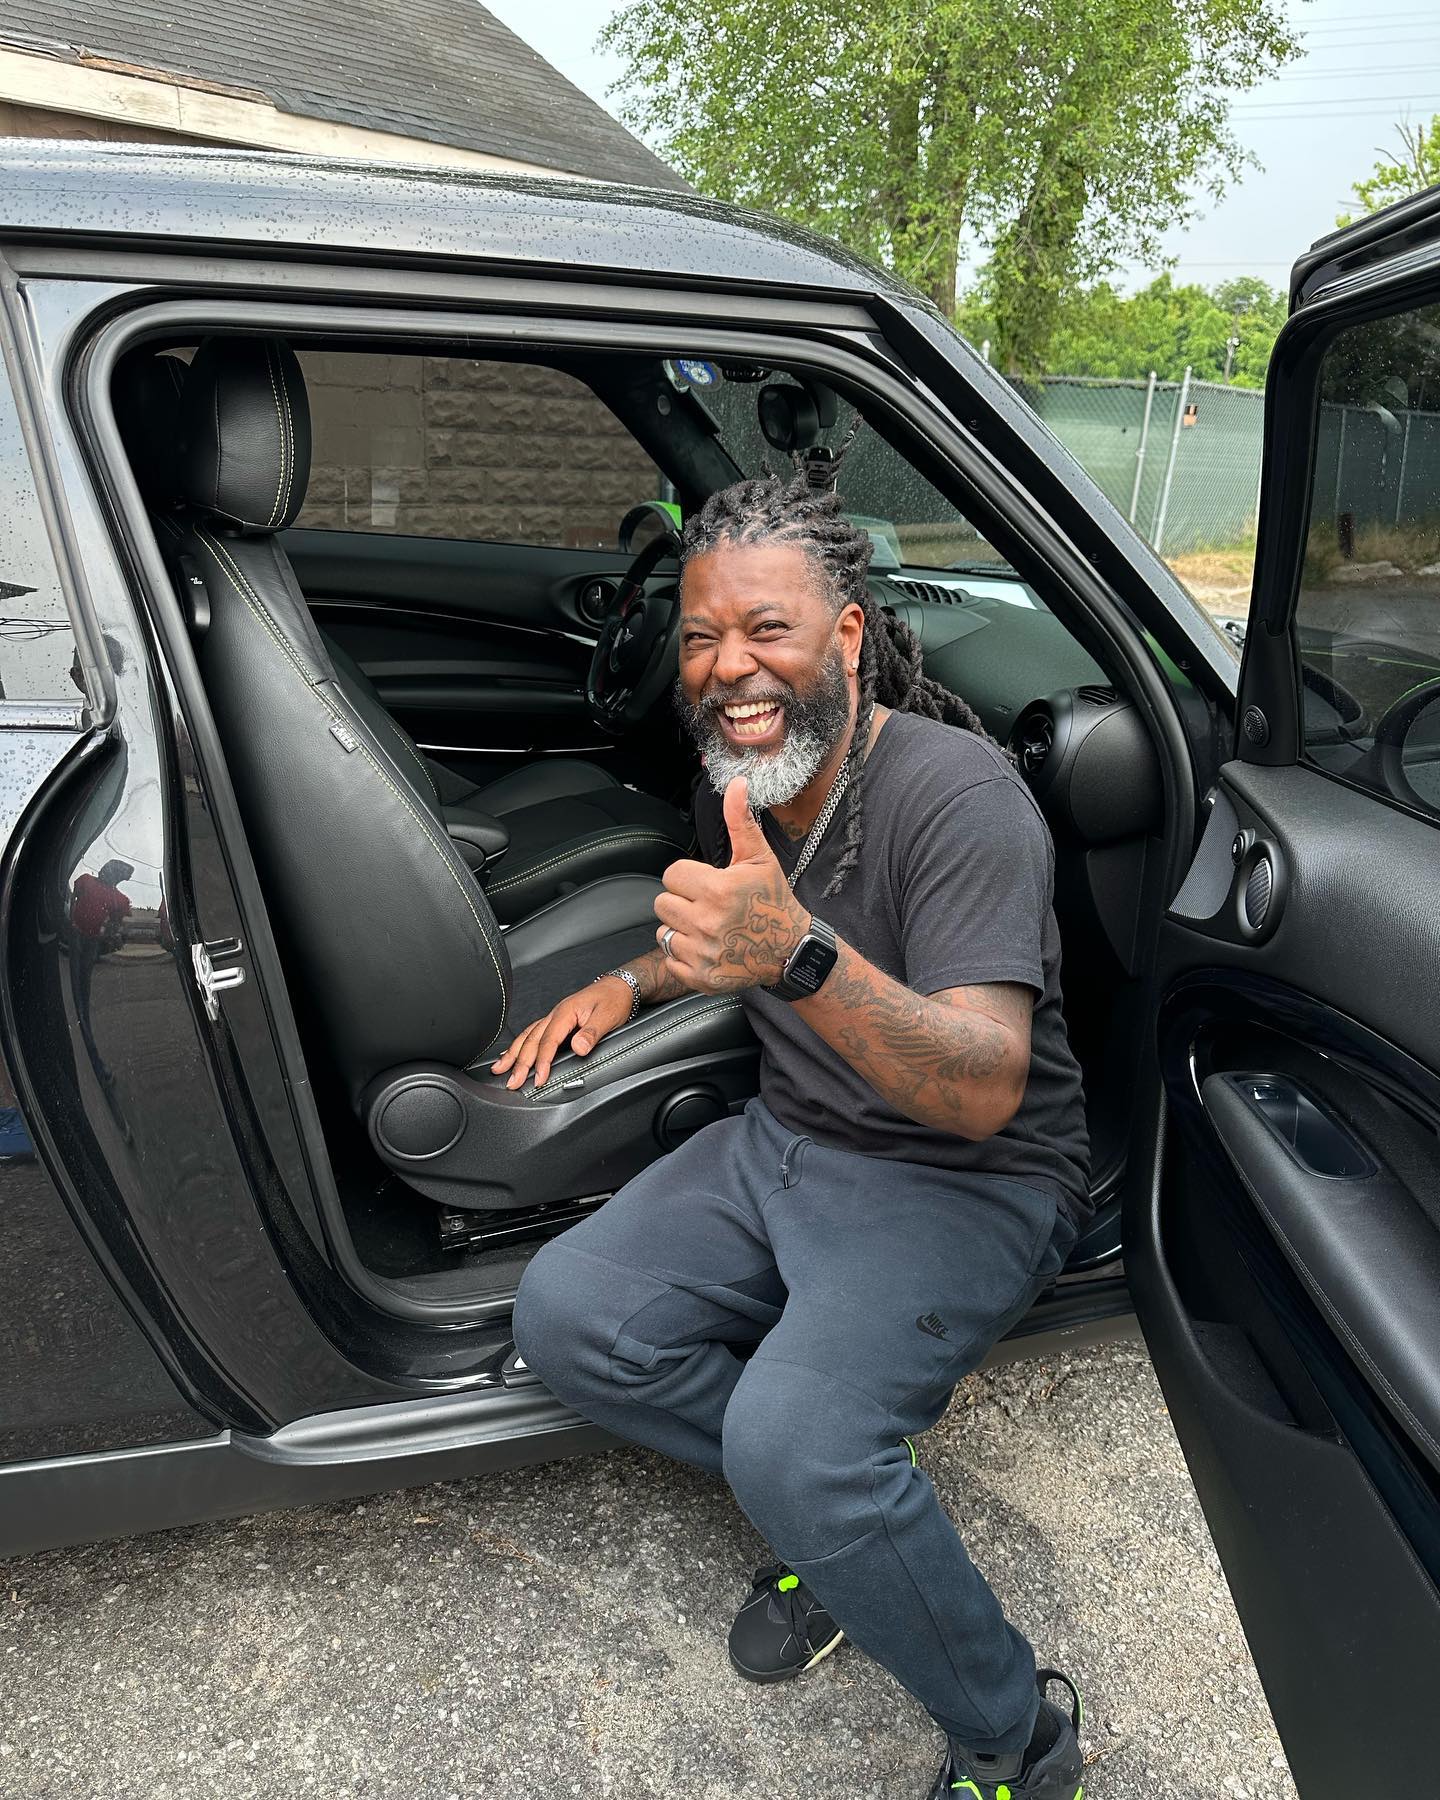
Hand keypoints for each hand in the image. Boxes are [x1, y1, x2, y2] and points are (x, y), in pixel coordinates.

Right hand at [489, 978, 634, 1089]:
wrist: (618, 986)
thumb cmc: (613, 999)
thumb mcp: (608, 1016)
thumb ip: (592, 1033)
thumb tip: (579, 1047)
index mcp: (565, 1012)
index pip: (548, 1041)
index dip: (542, 1061)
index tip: (538, 1078)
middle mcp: (555, 1014)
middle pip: (531, 1040)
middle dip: (519, 1063)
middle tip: (512, 1082)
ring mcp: (554, 1017)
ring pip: (527, 1036)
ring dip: (513, 1054)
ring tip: (500, 1069)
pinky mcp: (556, 1021)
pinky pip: (532, 1033)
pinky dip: (519, 1044)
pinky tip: (512, 1052)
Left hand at [653, 777, 809, 991]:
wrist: (791, 949)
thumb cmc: (773, 900)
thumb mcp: (758, 858)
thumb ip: (740, 821)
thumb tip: (736, 783)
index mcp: (718, 889)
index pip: (672, 875)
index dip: (688, 877)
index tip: (707, 883)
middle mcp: (707, 922)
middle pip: (662, 903)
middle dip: (682, 901)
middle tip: (707, 906)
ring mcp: (703, 953)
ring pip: (664, 931)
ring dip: (680, 928)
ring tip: (707, 927)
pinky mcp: (700, 977)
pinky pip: (670, 960)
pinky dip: (684, 956)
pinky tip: (707, 948)